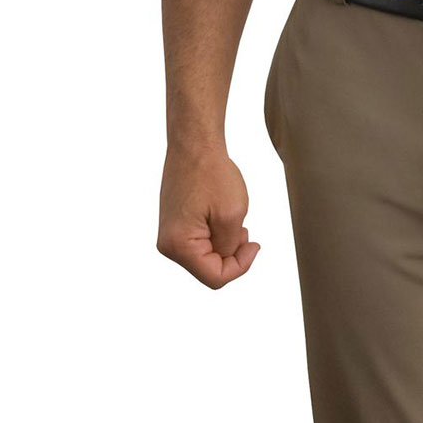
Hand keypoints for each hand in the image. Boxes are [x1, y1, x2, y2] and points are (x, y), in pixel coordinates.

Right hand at [157, 146, 260, 287]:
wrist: (194, 145)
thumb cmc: (211, 173)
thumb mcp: (231, 215)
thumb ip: (230, 247)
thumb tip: (226, 259)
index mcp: (179, 246)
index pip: (215, 278)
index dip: (240, 266)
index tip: (254, 244)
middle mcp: (168, 245)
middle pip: (209, 268)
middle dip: (232, 251)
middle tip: (243, 226)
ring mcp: (169, 235)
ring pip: (206, 255)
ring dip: (225, 240)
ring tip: (231, 215)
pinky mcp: (175, 225)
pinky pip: (200, 242)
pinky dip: (216, 233)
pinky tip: (220, 213)